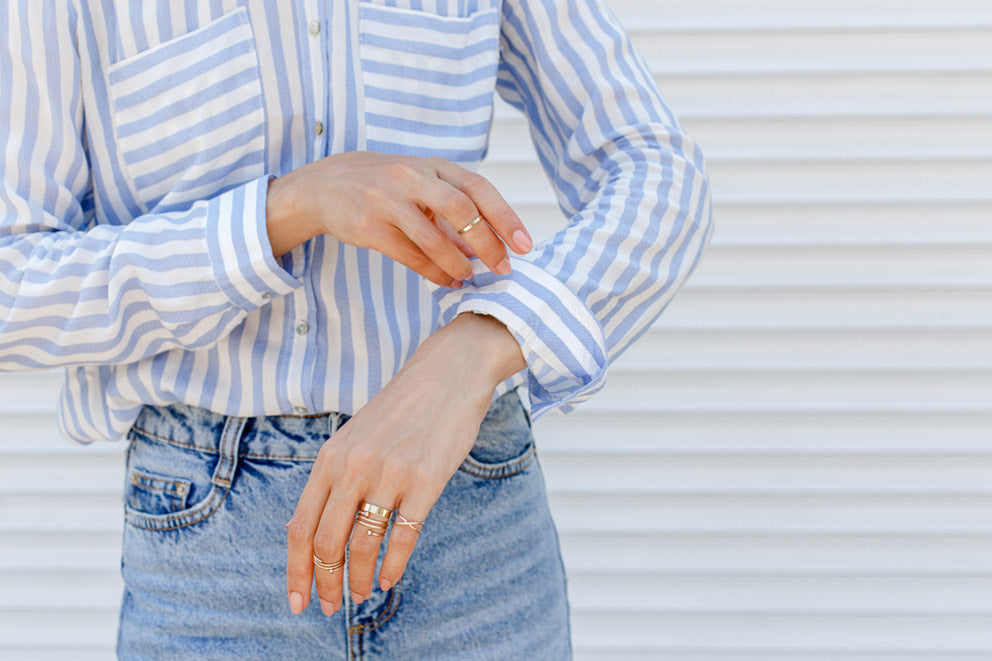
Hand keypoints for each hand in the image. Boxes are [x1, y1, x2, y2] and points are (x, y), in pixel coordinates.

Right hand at [266, 152, 532, 286]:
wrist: (324, 185)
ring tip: (471, 278)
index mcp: (431, 165)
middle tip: (503, 268)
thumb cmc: (384, 185)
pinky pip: (410, 256)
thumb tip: (488, 245)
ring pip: (434, 238)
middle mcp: (412, 177)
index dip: (505, 217)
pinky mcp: (369, 227)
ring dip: (459, 263)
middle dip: (487, 243)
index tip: (524, 245)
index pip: (478, 187)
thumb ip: (453, 207)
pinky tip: (448, 281)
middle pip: (461, 209)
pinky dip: (434, 272)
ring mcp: (388, 201)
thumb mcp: (419, 182)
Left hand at [283, 313, 526, 614]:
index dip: (296, 570)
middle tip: (329, 607)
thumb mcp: (354, 438)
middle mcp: (353, 467)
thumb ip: (334, 480)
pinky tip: (388, 579)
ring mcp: (390, 474)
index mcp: (330, 458)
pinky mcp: (426, 480)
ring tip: (360, 595)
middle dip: (325, 583)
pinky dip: (393, 565)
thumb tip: (309, 534)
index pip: (301, 527)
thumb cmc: (400, 410)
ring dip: (358, 580)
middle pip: (327, 543)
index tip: (297, 600)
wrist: (447, 373)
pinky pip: (404, 536)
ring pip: (363, 545)